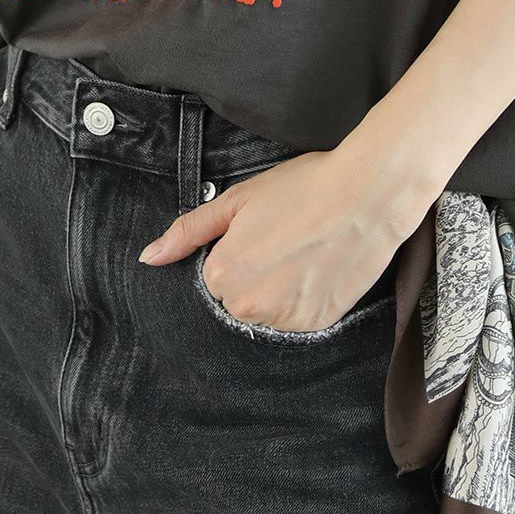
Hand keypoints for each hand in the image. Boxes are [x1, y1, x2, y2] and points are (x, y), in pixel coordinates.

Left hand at [137, 145, 404, 332]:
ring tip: (303, 251)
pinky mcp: (318, 325)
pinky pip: (296, 319)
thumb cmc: (301, 188)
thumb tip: (149, 257)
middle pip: (237, 298)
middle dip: (253, 273)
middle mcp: (250, 307)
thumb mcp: (237, 200)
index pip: (213, 276)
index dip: (235, 250)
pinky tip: (318, 267)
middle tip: (283, 238)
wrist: (365, 195)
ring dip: (277, 289)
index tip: (260, 231)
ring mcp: (286, 320)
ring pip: (267, 310)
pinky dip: (303, 298)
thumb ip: (189, 231)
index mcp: (223, 275)